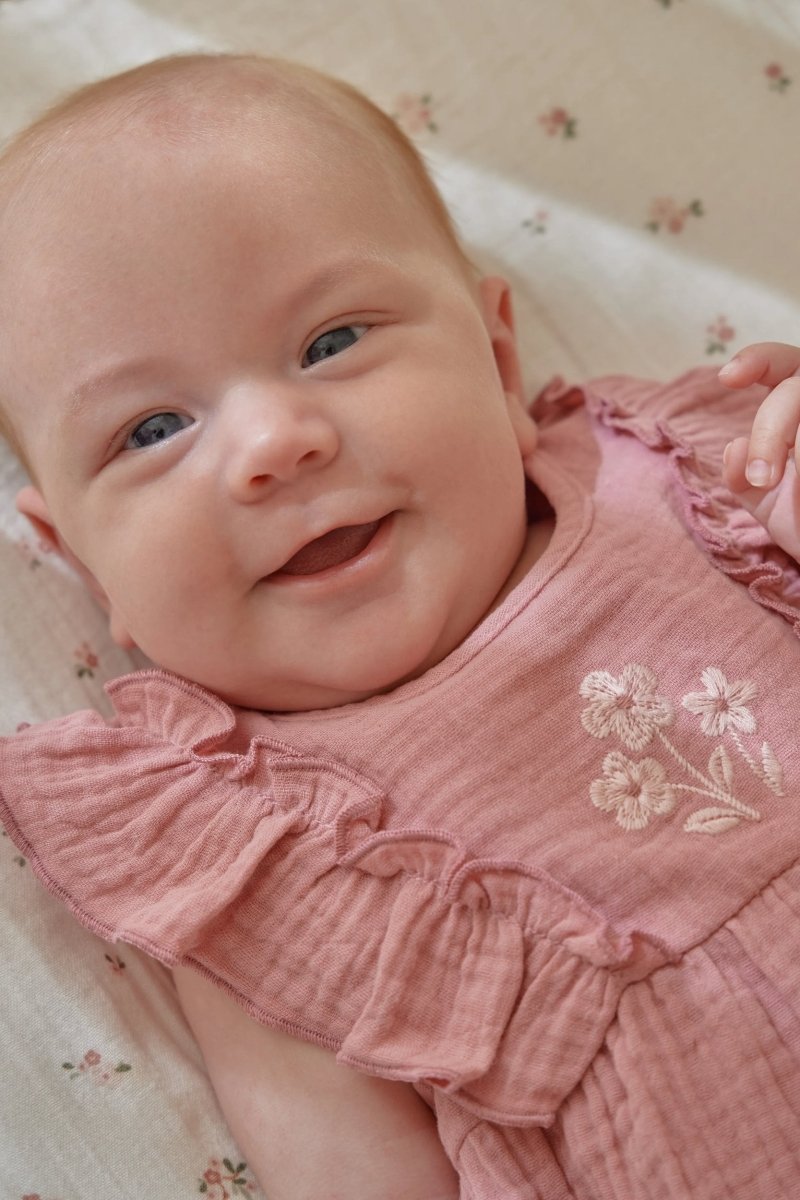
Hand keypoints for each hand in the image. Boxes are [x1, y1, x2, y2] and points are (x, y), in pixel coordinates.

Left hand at [719, 342, 799, 561]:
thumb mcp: (766, 500)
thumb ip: (740, 475)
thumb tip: (735, 450)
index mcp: (798, 409)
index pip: (782, 365)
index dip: (758, 360)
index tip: (728, 378)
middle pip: (796, 391)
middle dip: (770, 431)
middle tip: (760, 477)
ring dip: (792, 446)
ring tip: (789, 491)